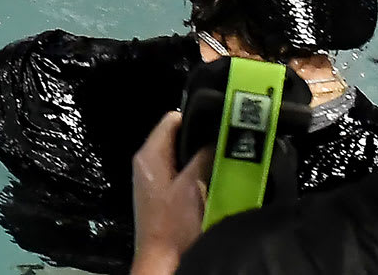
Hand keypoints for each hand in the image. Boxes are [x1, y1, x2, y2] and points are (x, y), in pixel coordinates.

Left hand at [129, 112, 210, 274]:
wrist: (164, 260)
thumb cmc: (173, 225)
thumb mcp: (193, 185)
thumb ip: (204, 157)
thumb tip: (217, 137)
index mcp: (149, 155)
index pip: (171, 120)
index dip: (196, 118)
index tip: (220, 123)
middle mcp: (148, 164)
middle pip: (179, 139)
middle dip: (203, 141)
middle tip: (228, 144)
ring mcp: (156, 180)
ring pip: (184, 159)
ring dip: (204, 161)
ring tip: (225, 162)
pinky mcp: (165, 196)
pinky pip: (185, 176)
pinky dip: (200, 177)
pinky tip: (216, 182)